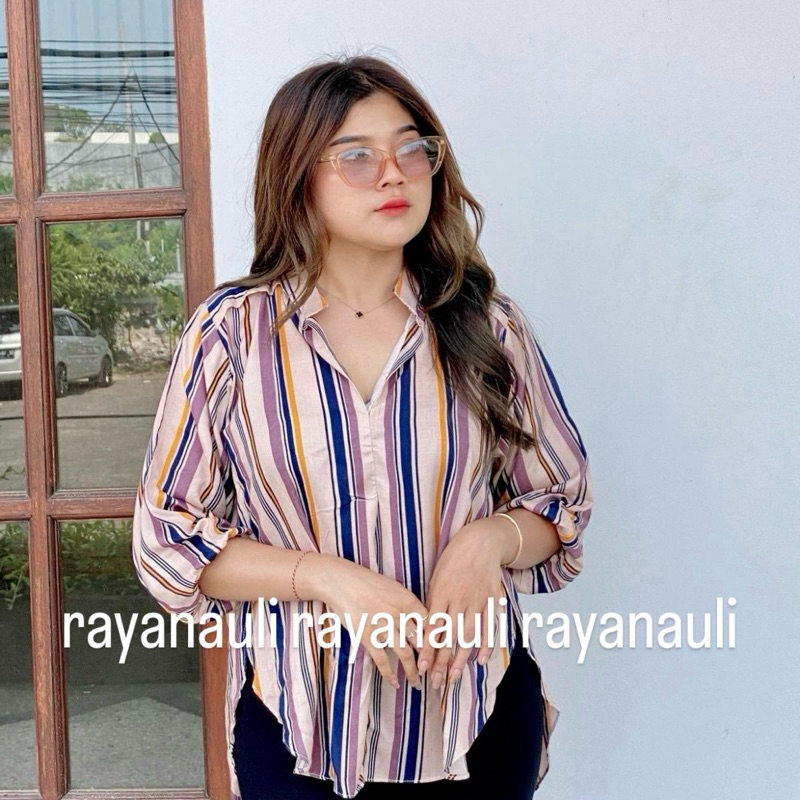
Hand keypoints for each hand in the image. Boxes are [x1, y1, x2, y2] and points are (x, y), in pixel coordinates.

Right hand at [315, 557, 429, 690]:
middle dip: (429, 660)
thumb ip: (407, 604)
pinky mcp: (367, 637)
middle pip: (420, 642)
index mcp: (408, 601)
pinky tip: (394, 683)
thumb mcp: (394, 587)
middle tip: (434, 672)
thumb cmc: (367, 581)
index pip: (430, 624)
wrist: (341, 582)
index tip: (442, 653)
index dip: (437, 640)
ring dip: (413, 672)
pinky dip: (389, 674)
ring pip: (405, 654)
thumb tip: (419, 620)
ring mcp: (383, 627)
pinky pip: (382, 660)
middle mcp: (399, 615)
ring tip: (417, 683)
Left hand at [416, 520, 509, 689]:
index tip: (422, 668)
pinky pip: (490, 626)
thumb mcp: (436, 577)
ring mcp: (478, 601)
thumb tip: (424, 627)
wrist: (481, 542)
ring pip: (469, 635)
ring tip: (454, 678)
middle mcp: (460, 599)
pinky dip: (486, 644)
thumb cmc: (454, 559)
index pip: (433, 628)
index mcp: (442, 593)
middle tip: (436, 683)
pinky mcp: (492, 601)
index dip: (427, 650)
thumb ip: (433, 602)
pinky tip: (480, 660)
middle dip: (442, 662)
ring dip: (461, 659)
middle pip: (450, 637)